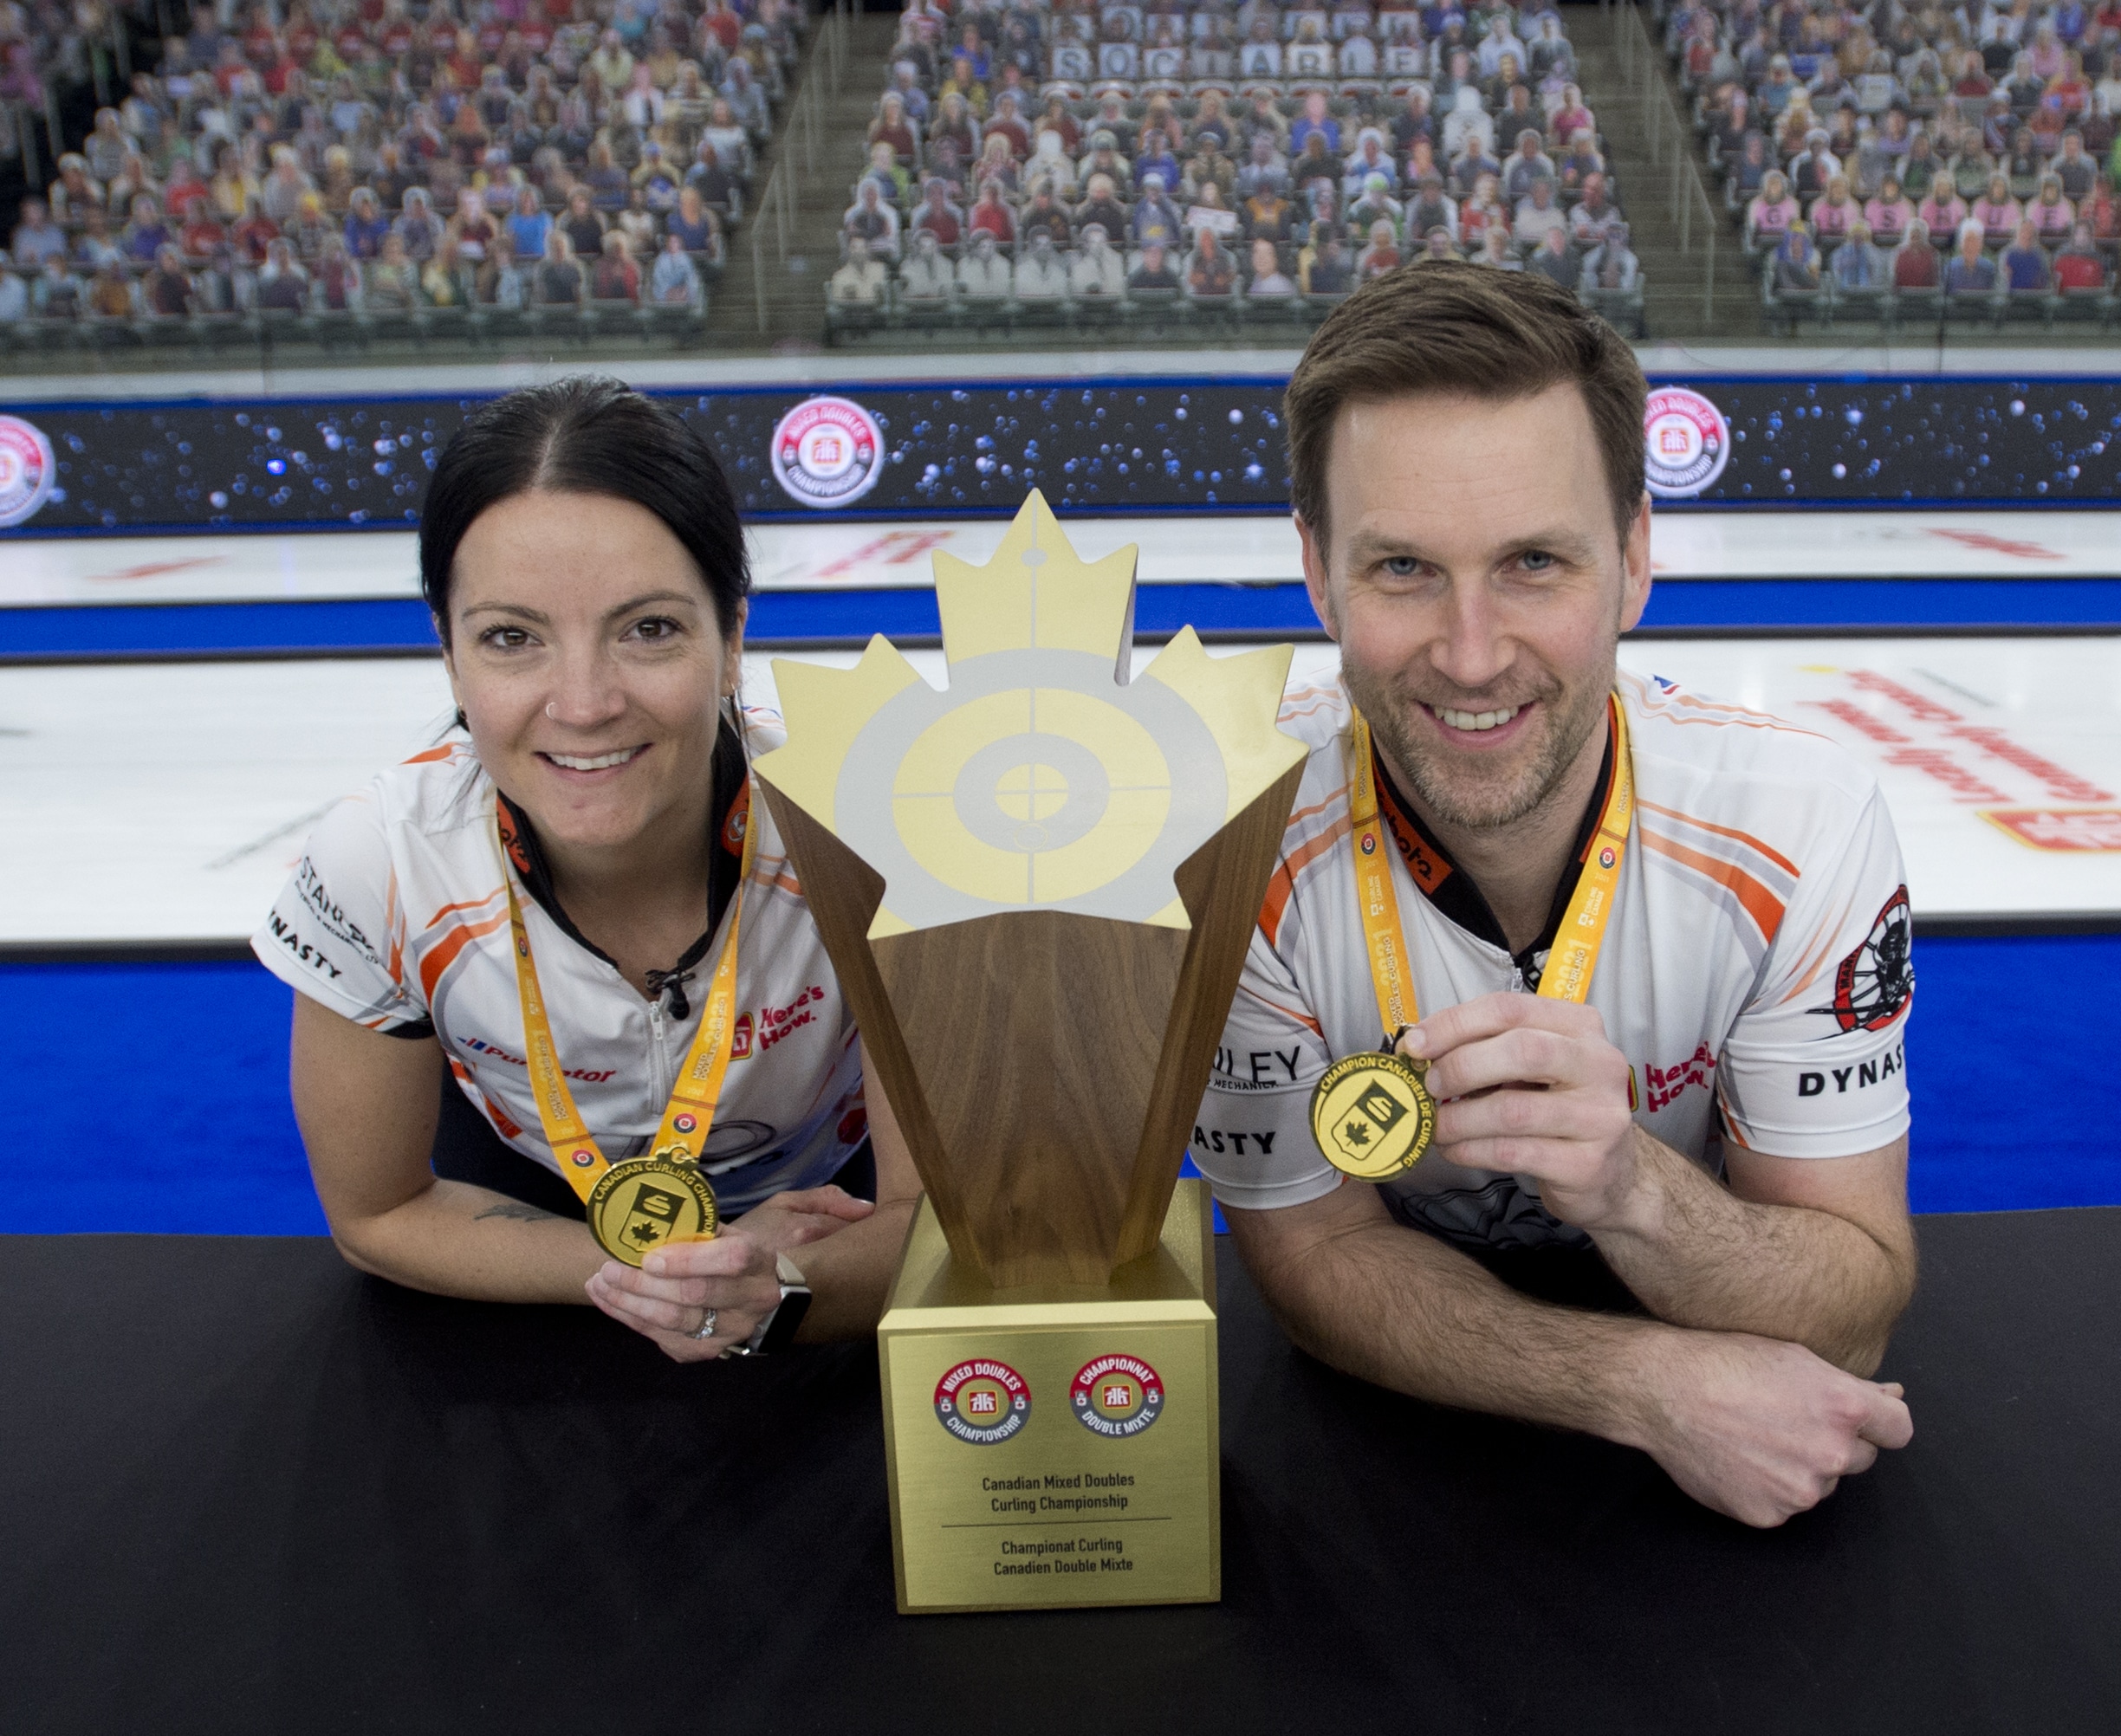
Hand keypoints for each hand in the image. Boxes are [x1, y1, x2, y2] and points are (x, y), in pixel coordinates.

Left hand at [583, 1187, 872, 1361]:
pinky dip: (641, 1327)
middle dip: (643, 1285)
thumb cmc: (788, 1247)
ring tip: (599, 1284)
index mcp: (770, 1264)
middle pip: (693, 1298)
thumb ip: (820, 1204)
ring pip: (678, 1324)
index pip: (729, 1263)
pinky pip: (676, 1345)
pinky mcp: (719, 1349)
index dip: (688, 1260)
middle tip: (606, 1268)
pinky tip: (614, 1307)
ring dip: (631, 1306)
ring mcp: (734, 1331)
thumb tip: (857, 1207)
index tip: (652, 1253)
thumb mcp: (804, 1214)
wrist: (797, 1303)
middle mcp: (752, 1302)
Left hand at [1401, 993, 1639, 1229]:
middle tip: (1427, 1086)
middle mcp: (1599, 1064)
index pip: (1509, 1009)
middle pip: (1521, 1051)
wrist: (1612, 1174)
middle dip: (1461, 1067)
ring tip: (1434, 1125)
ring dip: (1458, 1118)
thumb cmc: (1558, 1108)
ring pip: (1513, 1109)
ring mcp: (1599, 1116)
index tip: (1414, 1044)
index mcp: (1579, 1027)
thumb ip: (1487, 1049)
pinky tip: (1453, 1149)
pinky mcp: (1587, 1164)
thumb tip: (1418, 1047)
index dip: (1454, 1024)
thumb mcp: (1532, 1068)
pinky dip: (1471, 1150)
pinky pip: (1513, 1152)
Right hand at [1631, 1328, 1913, 1526]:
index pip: (1899, 1429)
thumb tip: (1893, 1399)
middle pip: (1858, 1458)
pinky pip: (1784, 1504)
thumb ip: (1851, 1387)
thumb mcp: (1795, 1357)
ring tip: (1754, 1437)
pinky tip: (1739, 1459)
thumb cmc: (1726, 1361)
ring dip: (1800, 1467)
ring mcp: (1800, 1490)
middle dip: (1834, 1442)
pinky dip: (1768, 1488)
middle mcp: (1830, 1453)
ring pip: (1820, 1483)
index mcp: (1844, 1409)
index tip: (1859, 1419)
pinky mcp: (1769, 1514)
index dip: (1879, 1422)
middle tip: (1786, 1420)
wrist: (1663, 1390)